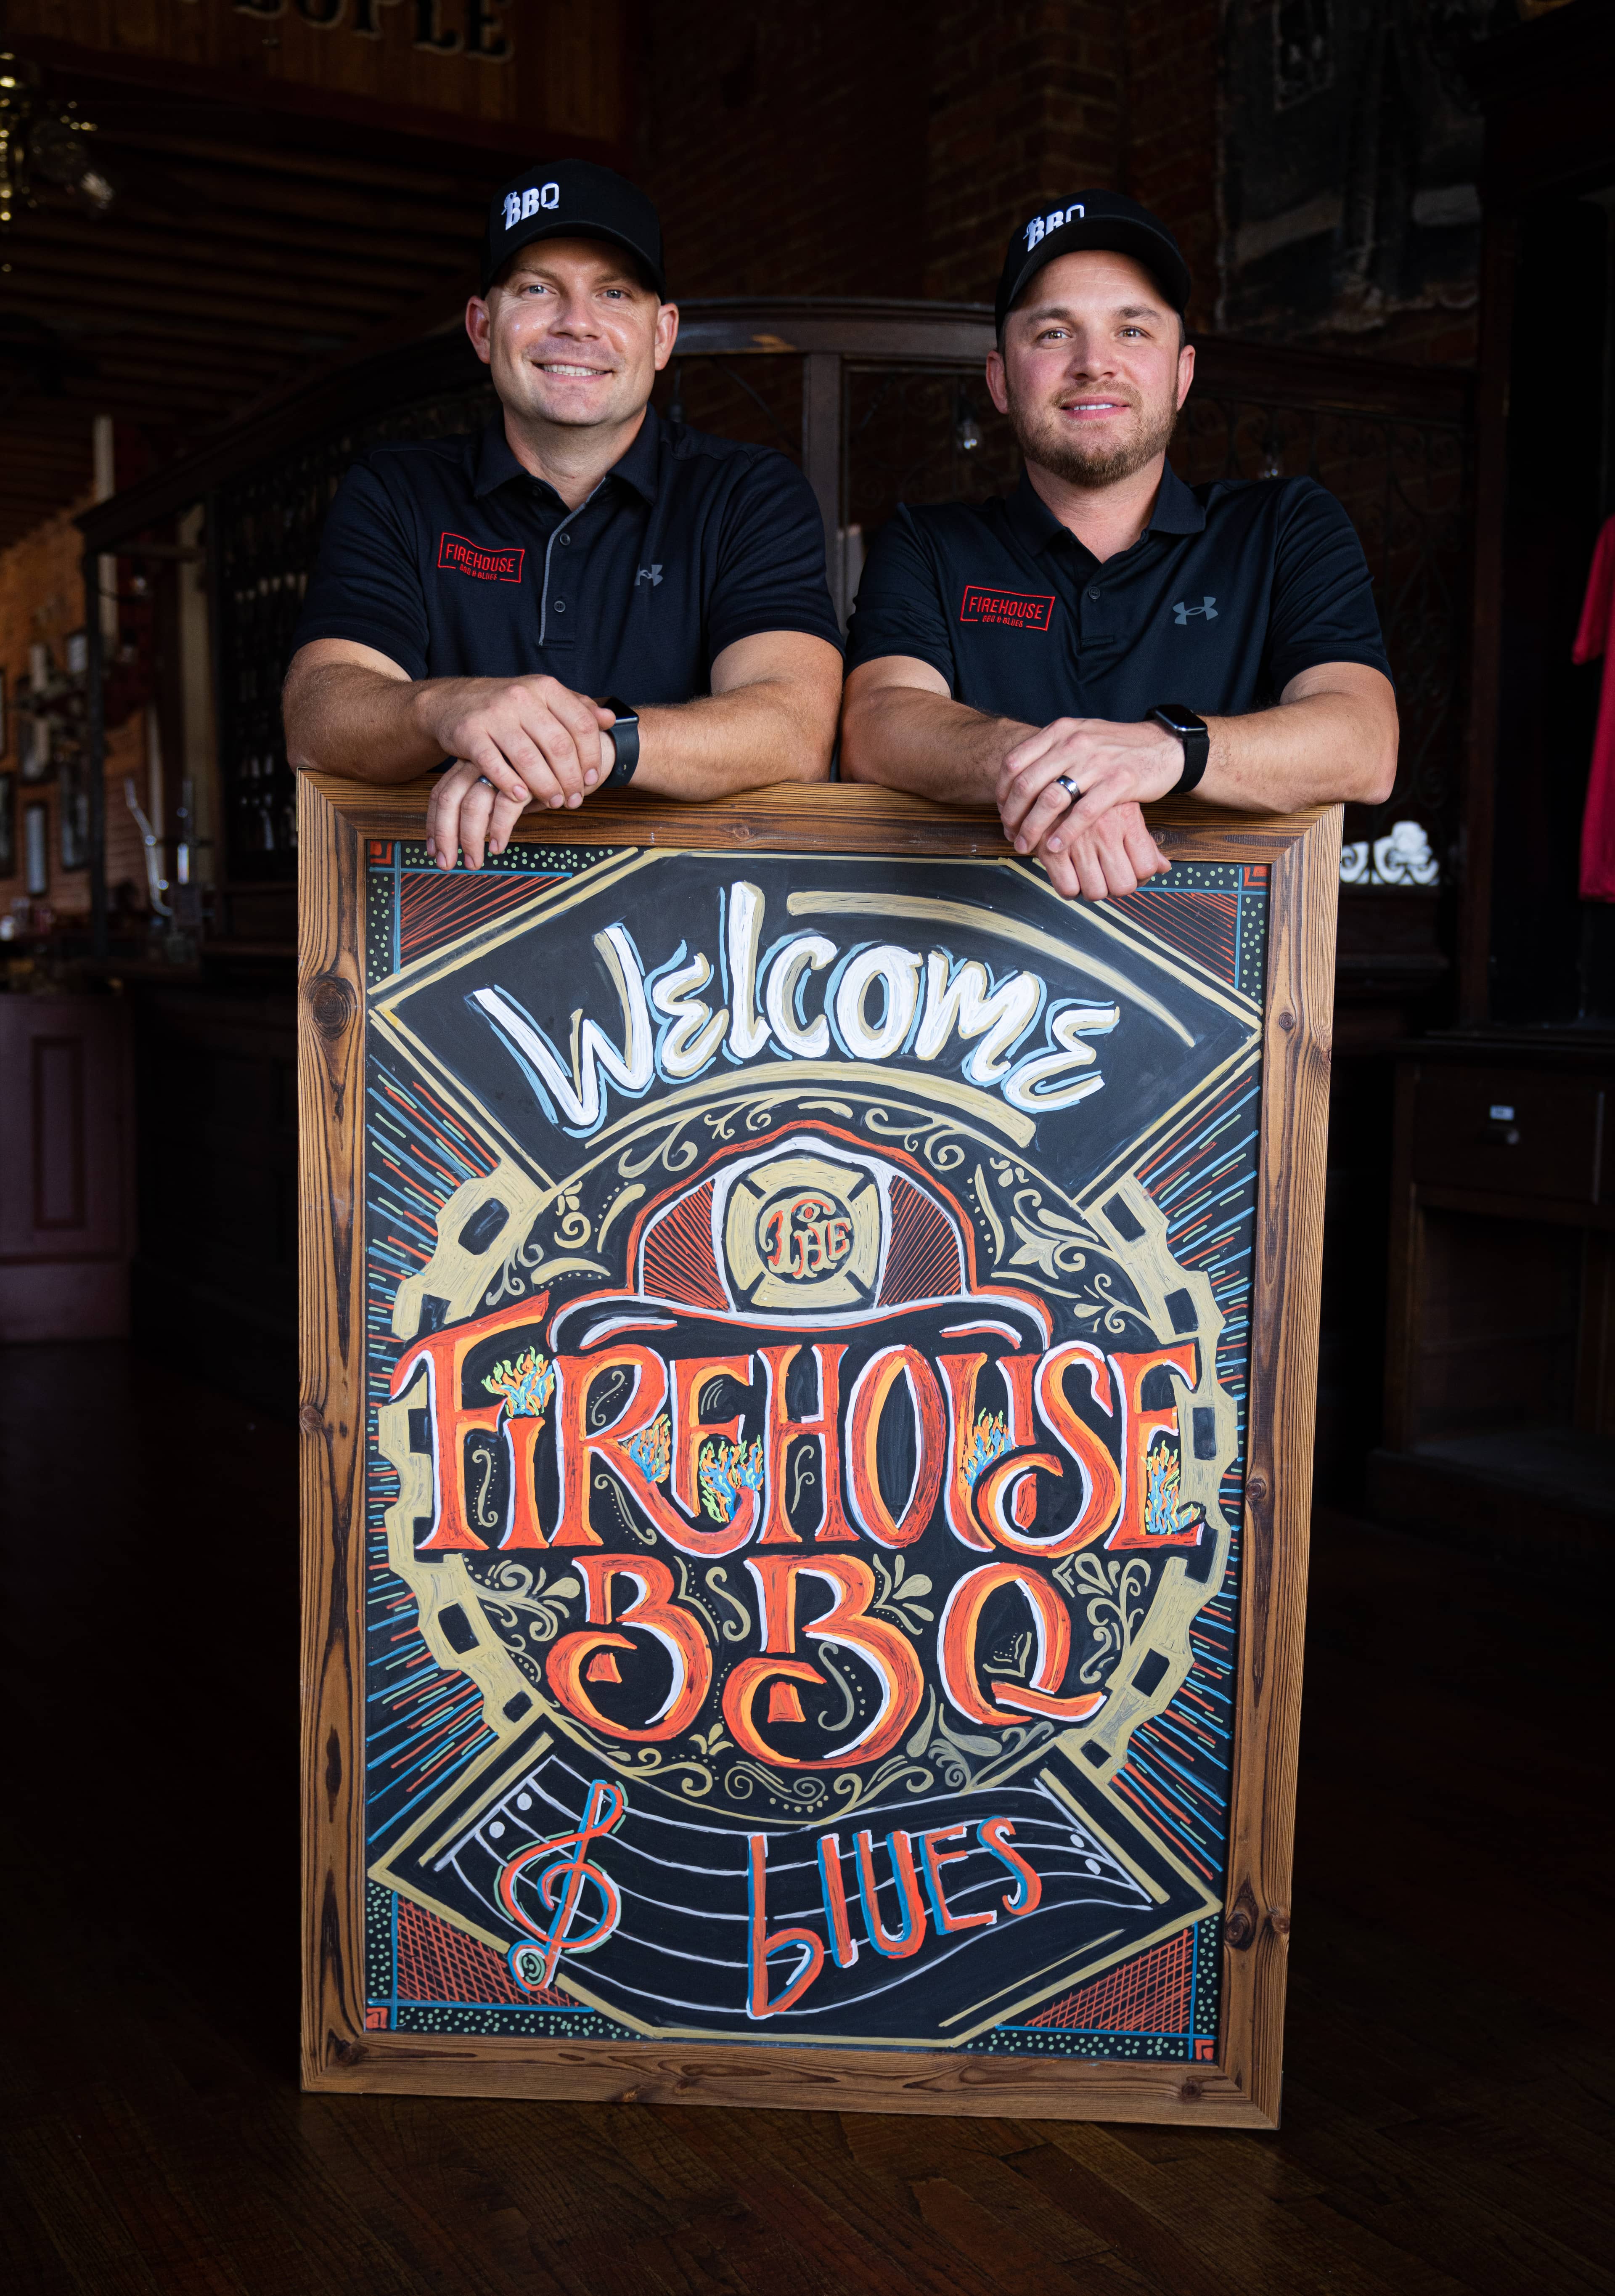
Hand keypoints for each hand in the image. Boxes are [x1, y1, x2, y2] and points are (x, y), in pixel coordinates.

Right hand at [420, 674, 614, 869]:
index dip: (592, 756)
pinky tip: (520, 797)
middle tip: (574, 799)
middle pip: (558, 745)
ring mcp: (494, 714)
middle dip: (570, 778)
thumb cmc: (507, 706)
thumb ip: (577, 708)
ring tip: (554, 802)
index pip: (581, 724)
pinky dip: (509, 784)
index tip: (593, 779)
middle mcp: (521, 697)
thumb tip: (611, 719)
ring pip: (528, 758)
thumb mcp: (544, 698)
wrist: (454, 701)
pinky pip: (493, 764)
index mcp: (545, 688)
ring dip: (545, 787)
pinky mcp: (469, 732)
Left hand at [996, 715, 1181, 898]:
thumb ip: (1050, 751)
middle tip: (1011, 834)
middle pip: (1027, 784)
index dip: (1002, 792)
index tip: (1002, 812)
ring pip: (1052, 800)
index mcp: (1060, 731)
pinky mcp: (1119, 782)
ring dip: (1033, 828)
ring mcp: (1097, 762)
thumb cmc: (1117, 748)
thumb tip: (1018, 776)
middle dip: (1013, 815)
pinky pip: (1084, 813)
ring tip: (1027, 846)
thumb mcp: (1079, 737)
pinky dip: (1065, 833)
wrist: (1163, 746)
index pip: (1015, 762)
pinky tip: (1054, 847)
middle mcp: (1074, 743)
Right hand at [1033, 800, 1169, 900]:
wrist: (1052, 779)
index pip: (1146, 867)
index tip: (1129, 872)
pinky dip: (1070, 890)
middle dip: (1116, 887)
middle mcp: (1105, 831)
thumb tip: (1164, 867)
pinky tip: (1070, 877)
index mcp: (1127, 819)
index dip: (1140, 877)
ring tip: (1089, 877)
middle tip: (1109, 878)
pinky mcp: (1051, 850)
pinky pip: (1068, 889)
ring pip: (1096, 892)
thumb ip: (1145, 842)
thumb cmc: (1092, 795)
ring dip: (1093, 890)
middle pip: (1123, 886)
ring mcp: (1079, 842)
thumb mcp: (1125, 809)